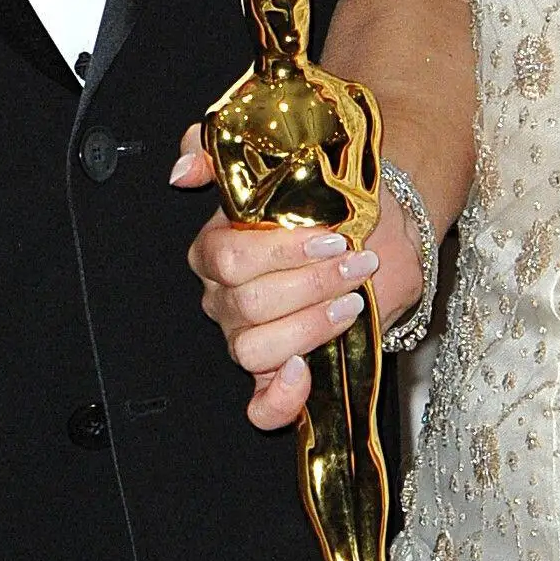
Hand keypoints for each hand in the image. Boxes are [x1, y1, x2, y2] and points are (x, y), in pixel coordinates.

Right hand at [171, 122, 424, 430]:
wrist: (378, 223)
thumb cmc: (330, 199)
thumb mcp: (281, 159)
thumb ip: (216, 154)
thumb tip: (181, 169)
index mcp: (217, 249)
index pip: (227, 258)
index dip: (281, 253)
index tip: (334, 237)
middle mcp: (225, 297)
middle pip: (246, 305)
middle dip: (311, 285)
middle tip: (357, 264)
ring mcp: (246, 338)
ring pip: (252, 352)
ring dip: (308, 329)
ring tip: (352, 303)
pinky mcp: (274, 374)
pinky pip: (260, 406)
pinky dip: (279, 399)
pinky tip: (302, 374)